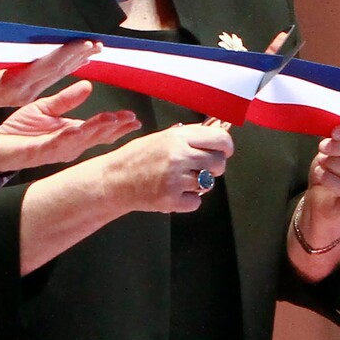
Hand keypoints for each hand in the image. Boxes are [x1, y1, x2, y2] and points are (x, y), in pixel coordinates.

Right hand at [0, 40, 100, 110]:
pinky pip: (49, 80)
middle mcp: (24, 91)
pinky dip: (64, 68)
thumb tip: (29, 44)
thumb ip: (7, 54)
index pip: (47, 65)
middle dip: (78, 56)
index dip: (68, 54)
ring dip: (76, 61)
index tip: (85, 44)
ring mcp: (26, 95)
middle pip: (56, 71)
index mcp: (14, 82)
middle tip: (98, 44)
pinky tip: (78, 61)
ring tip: (94, 49)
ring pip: (56, 75)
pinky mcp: (25, 95)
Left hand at [0, 80, 139, 171]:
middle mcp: (68, 144)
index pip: (99, 130)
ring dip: (96, 131)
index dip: (117, 124)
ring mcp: (55, 149)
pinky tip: (77, 130)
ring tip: (111, 120)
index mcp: (72, 133)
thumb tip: (88, 84)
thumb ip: (66, 99)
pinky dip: (68, 138)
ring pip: (80, 141)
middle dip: (114, 128)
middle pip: (96, 136)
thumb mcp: (46, 108)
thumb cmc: (22, 129)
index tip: (133, 117)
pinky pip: (55, 144)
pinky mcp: (39, 151)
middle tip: (131, 120)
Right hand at [100, 123, 234, 213]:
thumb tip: (215, 138)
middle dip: (213, 167)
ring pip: (209, 183)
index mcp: (177, 137)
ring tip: (181, 180)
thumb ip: (187, 138)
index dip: (226, 147)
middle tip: (198, 168)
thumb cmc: (135, 158)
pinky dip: (187, 200)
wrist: (113, 180)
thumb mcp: (161, 138)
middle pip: (219, 163)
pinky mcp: (171, 200)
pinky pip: (196, 202)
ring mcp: (176, 179)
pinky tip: (173, 193)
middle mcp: (179, 156)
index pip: (220, 140)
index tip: (223, 151)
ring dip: (199, 184)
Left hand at [301, 121, 339, 232]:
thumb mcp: (334, 148)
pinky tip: (321, 174)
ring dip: (336, 163)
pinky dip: (330, 179)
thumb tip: (333, 131)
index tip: (334, 133)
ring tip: (322, 162)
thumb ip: (338, 138)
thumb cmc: (332, 170)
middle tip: (323, 147)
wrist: (323, 199)